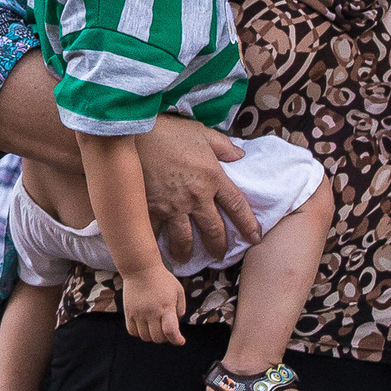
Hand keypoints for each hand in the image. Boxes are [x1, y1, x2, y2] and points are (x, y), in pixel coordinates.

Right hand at [117, 264, 188, 345]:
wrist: (141, 269)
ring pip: (145, 337)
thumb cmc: (162, 279)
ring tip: (155, 327)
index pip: (170, 331)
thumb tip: (176, 325)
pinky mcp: (129, 313)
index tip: (180, 341)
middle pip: (157, 338)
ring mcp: (138, 314)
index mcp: (166, 307)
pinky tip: (144, 326)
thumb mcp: (178, 291)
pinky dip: (140, 333)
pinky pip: (133, 332)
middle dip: (165, 338)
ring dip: (152, 336)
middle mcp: (151, 312)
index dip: (177, 340)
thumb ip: (180, 309)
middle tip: (167, 330)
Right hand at [137, 118, 254, 266]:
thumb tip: (238, 155)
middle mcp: (196, 197)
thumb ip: (222, 146)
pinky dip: (156, 244)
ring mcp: (172, 207)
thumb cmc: (169, 130)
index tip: (254, 238)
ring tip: (184, 259)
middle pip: (213, 230)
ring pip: (184, 240)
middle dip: (218, 246)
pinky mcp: (150, 210)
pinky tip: (156, 250)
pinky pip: (156, 234)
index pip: (236, 206)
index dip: (248, 224)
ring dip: (186, 253)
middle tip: (219, 256)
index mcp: (213, 178)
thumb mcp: (201, 133)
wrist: (135, 134)